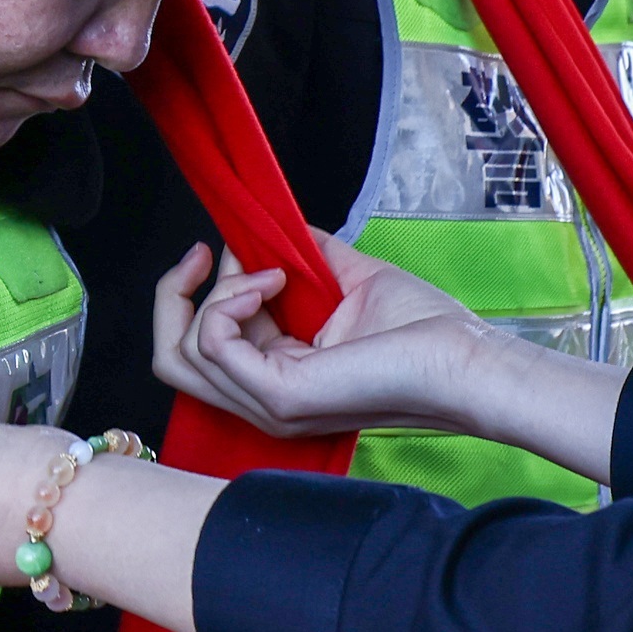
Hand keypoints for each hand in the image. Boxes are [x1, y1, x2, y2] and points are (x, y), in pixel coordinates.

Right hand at [152, 238, 486, 436]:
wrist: (462, 357)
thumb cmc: (423, 331)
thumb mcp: (348, 279)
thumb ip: (305, 255)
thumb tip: (271, 227)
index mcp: (275, 379)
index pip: (199, 347)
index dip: (202, 292)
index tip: (225, 250)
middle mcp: (263, 400)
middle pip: (170, 358)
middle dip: (175, 295)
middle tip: (207, 256)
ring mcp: (267, 404)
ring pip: (181, 352)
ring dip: (215, 294)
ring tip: (267, 273)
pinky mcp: (278, 395)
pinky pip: (211, 345)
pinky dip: (227, 302)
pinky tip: (269, 283)